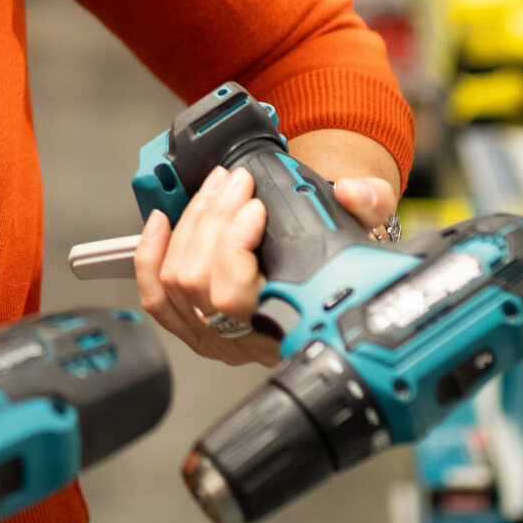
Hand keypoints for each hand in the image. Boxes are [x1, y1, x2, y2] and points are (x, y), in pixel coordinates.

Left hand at [134, 142, 399, 366]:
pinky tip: (162, 221)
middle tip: (235, 184)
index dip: (234, 247)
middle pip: (200, 284)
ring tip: (217, 189)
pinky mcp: (193, 324)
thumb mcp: (369, 228)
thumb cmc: (341, 258)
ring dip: (191, 225)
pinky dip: (152, 255)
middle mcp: (248, 338)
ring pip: (177, 282)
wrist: (329, 271)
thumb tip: (351, 192)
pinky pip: (157, 297)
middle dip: (212, 221)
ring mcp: (216, 335)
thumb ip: (370, 204)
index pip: (239, 301)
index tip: (256, 208)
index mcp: (290, 324)